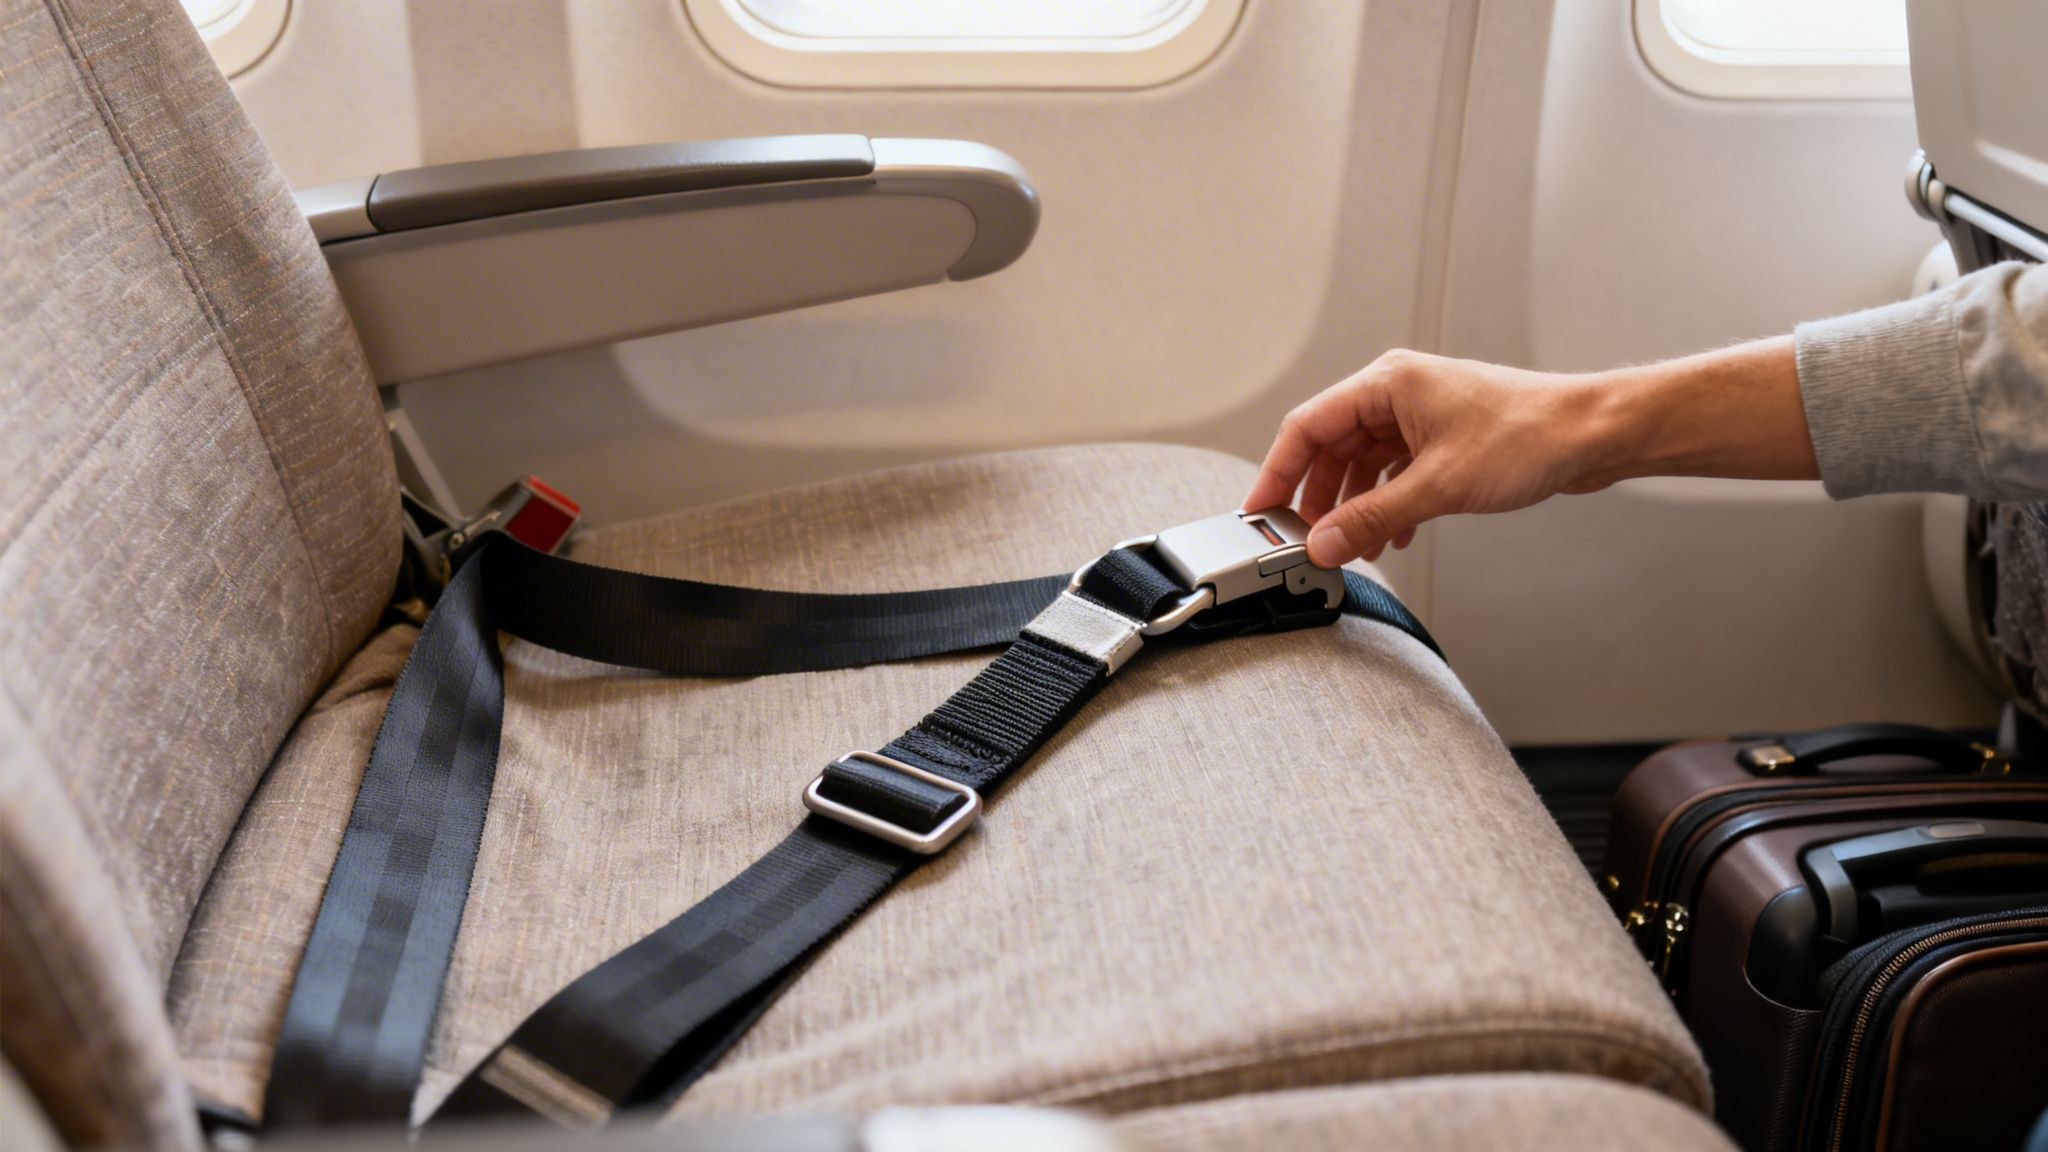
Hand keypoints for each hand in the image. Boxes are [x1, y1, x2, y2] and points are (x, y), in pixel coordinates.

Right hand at [1246, 340, 1812, 566]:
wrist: (1592, 435)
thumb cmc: (1529, 436)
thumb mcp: (1437, 486)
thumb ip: (1372, 517)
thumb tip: (1324, 544)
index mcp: (1386, 383)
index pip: (1307, 427)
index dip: (1277, 472)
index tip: (1260, 512)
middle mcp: (1396, 393)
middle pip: (1331, 447)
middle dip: (1318, 498)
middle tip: (1308, 540)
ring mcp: (1419, 415)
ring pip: (1362, 464)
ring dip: (1356, 507)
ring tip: (1355, 547)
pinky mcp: (1440, 437)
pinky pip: (1393, 472)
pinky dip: (1386, 504)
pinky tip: (1394, 536)